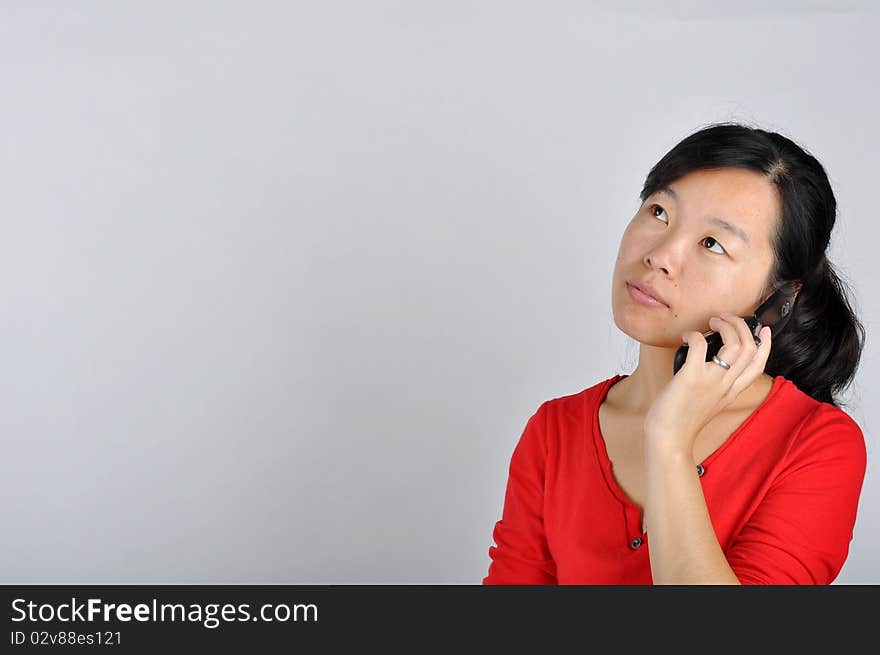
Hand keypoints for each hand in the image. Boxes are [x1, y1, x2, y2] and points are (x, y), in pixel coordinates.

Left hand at [644, 312, 771, 453]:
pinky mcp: (692, 377)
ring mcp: (712, 381)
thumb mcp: (707, 402)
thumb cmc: (681, 420)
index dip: (766, 344)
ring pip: (735, 345)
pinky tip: (687, 337)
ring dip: (725, 326)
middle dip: (741, 326)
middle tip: (724, 319)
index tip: (764, 330)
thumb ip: (714, 384)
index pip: (759, 365)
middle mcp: (726, 385)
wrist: (669, 438)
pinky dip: (694, 335)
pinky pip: (700, 345)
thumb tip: (705, 361)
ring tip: (711, 322)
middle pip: (750, 348)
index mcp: (731, 391)